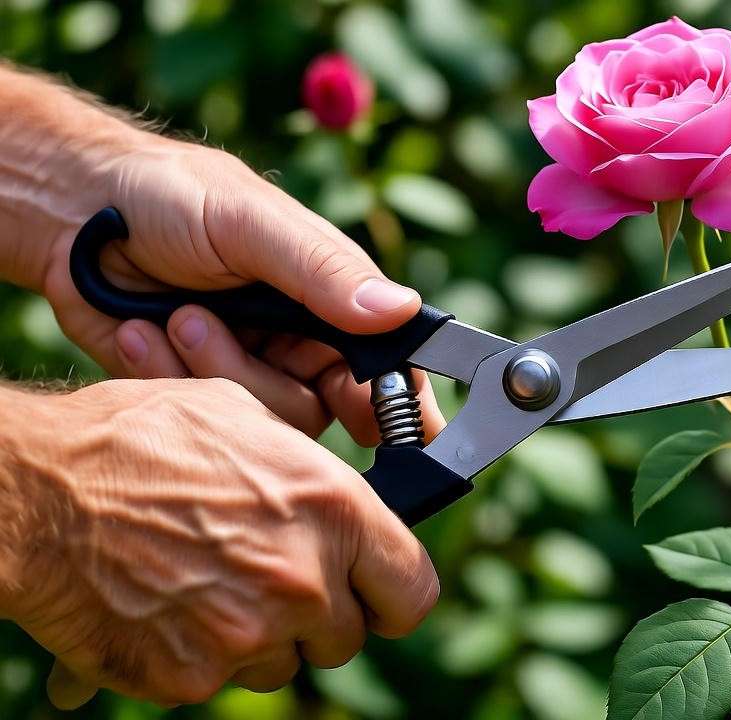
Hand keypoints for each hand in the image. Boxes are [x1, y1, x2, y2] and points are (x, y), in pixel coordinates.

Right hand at [1, 379, 438, 707]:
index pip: (412, 591)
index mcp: (333, 510)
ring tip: (212, 583)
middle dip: (319, 614)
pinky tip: (171, 606)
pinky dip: (203, 655)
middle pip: (347, 636)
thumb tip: (346, 508)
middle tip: (274, 580)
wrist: (35, 495)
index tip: (376, 591)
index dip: (393, 593)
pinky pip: (221, 680)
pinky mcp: (191, 678)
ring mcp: (247, 637)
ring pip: (285, 664)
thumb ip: (313, 480)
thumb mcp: (247, 421)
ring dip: (263, 637)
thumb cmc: (138, 441)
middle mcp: (302, 581)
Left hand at [38, 137, 442, 443]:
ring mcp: (246, 372)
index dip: (389, 398)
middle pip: (322, 408)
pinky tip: (139, 332)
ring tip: (172, 315)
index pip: (386, 365)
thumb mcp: (250, 222)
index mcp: (332, 301)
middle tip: (212, 329)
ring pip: (262, 423)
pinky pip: (201, 422)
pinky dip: (164, 377)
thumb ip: (323, 270)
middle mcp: (299, 345)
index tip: (374, 417)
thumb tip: (402, 310)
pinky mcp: (193, 394)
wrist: (70, 211)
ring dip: (209, 369)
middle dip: (265, 379)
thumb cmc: (170, 197)